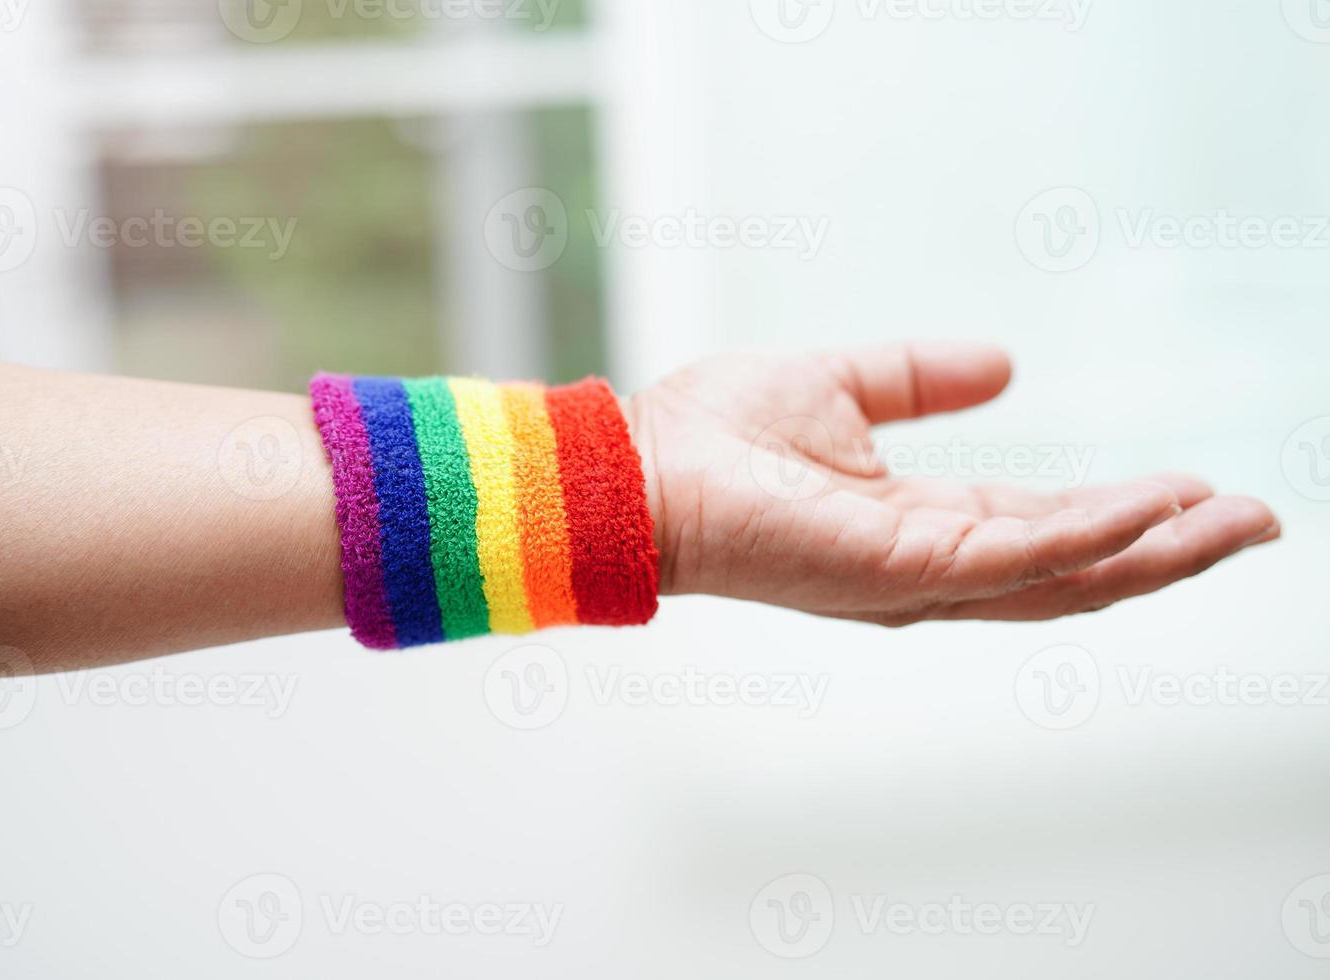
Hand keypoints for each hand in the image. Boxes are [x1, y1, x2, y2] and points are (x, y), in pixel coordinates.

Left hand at [626, 343, 1279, 625]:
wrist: (642, 466)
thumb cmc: (718, 436)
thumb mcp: (842, 386)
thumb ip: (920, 380)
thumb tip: (1007, 364)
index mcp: (918, 525)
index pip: (1044, 528)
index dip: (1123, 514)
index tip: (1194, 489)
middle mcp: (927, 566)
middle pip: (1074, 568)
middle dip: (1168, 549)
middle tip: (1255, 521)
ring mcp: (916, 578)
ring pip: (1065, 577)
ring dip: (1156, 550)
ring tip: (1237, 521)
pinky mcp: (897, 569)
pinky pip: (1017, 558)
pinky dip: (1092, 536)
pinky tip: (1154, 506)